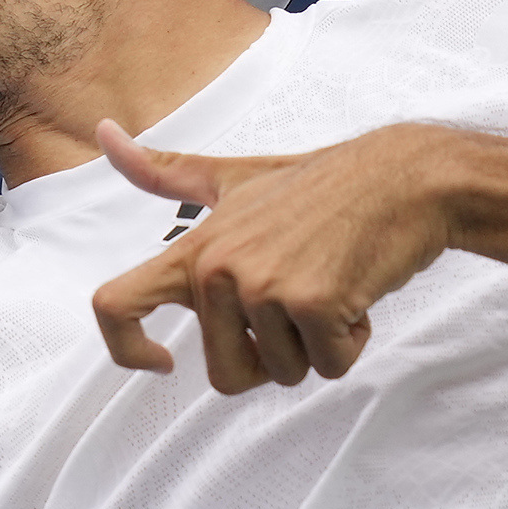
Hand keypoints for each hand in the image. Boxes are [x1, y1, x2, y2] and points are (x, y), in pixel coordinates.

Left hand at [86, 121, 462, 391]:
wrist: (405, 176)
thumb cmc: (321, 185)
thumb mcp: (232, 179)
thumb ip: (167, 172)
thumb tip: (102, 133)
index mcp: (195, 249)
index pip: (114, 304)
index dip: (127, 350)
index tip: (162, 363)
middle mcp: (218, 270)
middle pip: (226, 375)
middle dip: (273, 357)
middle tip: (301, 301)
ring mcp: (264, 286)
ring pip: (283, 373)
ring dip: (318, 346)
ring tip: (331, 285)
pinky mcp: (313, 303)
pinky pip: (328, 366)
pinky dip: (352, 342)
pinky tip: (358, 293)